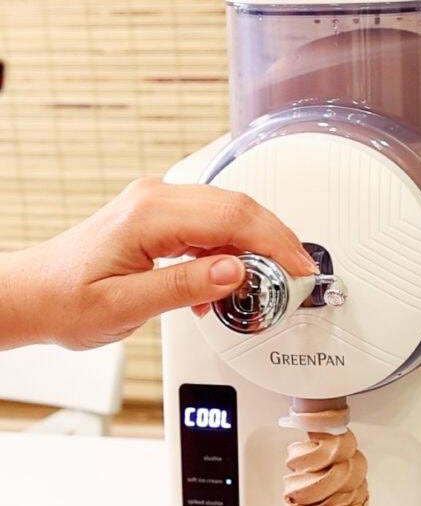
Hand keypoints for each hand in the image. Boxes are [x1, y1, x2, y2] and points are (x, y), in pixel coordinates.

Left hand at [0, 178, 316, 348]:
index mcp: (149, 215)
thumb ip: (184, 286)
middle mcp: (155, 199)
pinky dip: (233, 251)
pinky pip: (213, 225)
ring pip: (230, 213)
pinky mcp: (161, 217)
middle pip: (238, 207)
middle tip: (300, 274)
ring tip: (268, 283)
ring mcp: (158, 204)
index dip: (275, 243)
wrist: (34, 294)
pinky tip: (230, 281)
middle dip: (277, 239)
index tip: (300, 269)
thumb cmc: (66, 300)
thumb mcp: (125, 306)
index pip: (232, 218)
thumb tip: (236, 271)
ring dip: (257, 246)